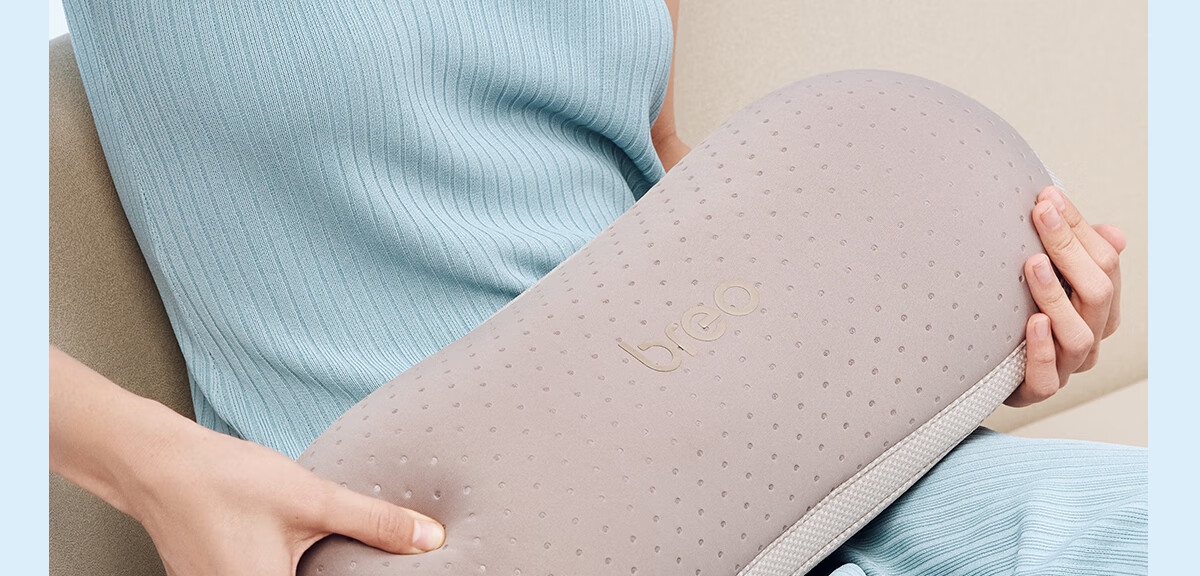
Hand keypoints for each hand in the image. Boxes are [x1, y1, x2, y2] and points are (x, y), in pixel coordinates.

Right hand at [136, 427, 445, 574]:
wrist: (156, 463)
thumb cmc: (226, 481)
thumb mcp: (313, 500)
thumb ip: (374, 523)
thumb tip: (429, 539)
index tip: (384, 570)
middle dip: (334, 572)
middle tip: (360, 558)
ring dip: (315, 572)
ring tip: (330, 553)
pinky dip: (290, 569)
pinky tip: (302, 552)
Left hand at [1006, 186, 1125, 406]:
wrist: (989, 368)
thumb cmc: (1020, 310)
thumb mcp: (1047, 276)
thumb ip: (1073, 254)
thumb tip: (1114, 233)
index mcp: (1101, 307)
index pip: (1105, 261)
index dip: (1078, 227)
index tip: (1048, 197)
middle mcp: (1091, 336)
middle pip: (1099, 292)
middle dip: (1069, 248)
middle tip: (1041, 215)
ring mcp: (1067, 366)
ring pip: (1078, 334)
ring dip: (1056, 296)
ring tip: (1033, 265)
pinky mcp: (1037, 390)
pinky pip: (1048, 377)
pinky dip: (1041, 350)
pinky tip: (1030, 322)